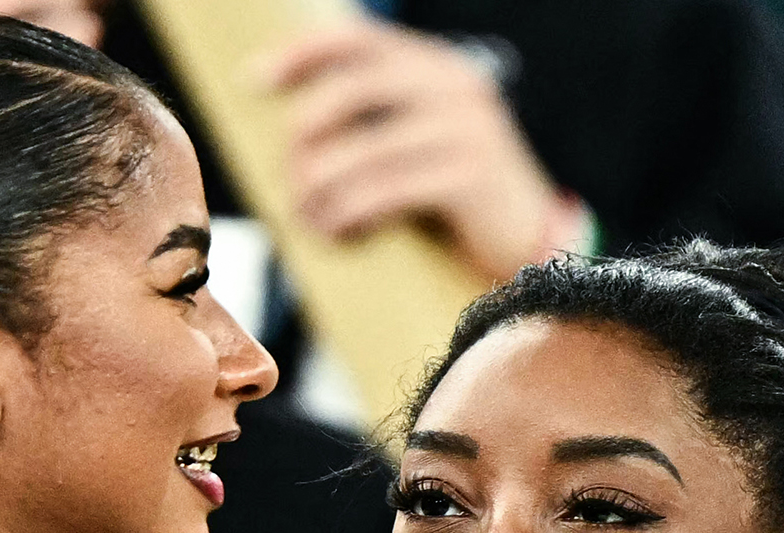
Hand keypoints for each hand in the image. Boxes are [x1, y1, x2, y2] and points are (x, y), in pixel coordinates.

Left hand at [267, 20, 575, 282]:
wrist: (529, 242)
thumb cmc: (455, 198)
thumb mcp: (415, 146)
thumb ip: (372, 125)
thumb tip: (287, 132)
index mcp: (437, 66)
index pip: (359, 39)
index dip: (303, 53)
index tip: (254, 79)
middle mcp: (455, 86)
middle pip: (352, 90)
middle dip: (305, 136)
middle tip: (288, 178)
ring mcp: (467, 129)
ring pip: (363, 150)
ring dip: (321, 188)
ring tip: (306, 217)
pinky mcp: (471, 177)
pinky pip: (386, 191)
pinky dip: (349, 214)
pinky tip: (337, 232)